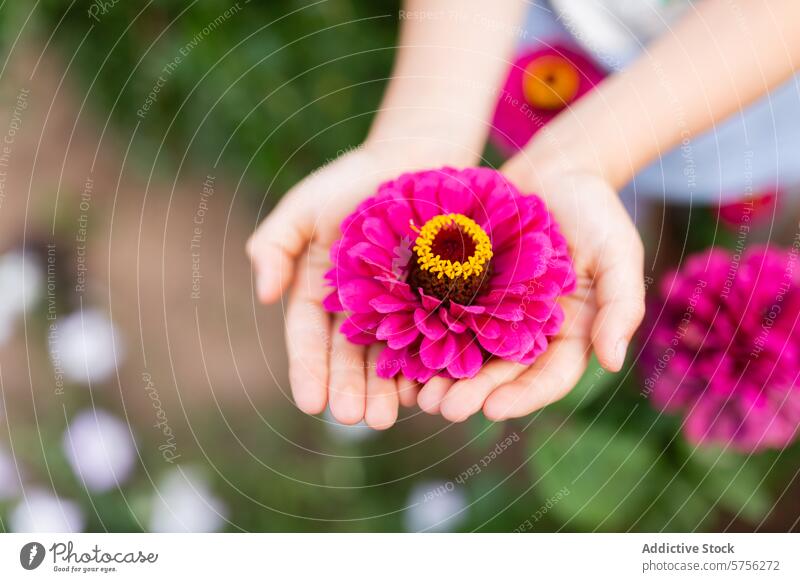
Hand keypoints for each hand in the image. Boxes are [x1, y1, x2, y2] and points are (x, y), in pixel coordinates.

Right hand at [247, 142, 472, 427]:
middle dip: (351, 390)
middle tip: (357, 419)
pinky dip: (427, 366)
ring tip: (390, 416)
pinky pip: (430, 340)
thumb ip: (274, 247)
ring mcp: (396, 310)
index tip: (311, 403)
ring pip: (388, 358)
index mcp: (319, 294)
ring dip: (387, 390)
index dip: (308, 371)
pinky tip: (428, 389)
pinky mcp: (435, 304)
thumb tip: (265, 295)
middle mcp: (356, 311)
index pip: (309, 340)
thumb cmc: (352, 183)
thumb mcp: (303, 208)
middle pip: (350, 358)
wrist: (415, 160)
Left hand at [416, 165, 644, 420]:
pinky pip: (442, 319)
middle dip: (472, 394)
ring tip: (418, 395)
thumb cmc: (594, 211)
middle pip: (499, 374)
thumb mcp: (617, 253)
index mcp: (567, 335)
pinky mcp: (465, 290)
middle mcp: (528, 333)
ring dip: (442, 378)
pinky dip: (423, 340)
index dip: (522, 396)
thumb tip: (612, 362)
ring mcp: (493, 313)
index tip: (493, 410)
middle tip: (444, 409)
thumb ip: (620, 305)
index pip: (547, 378)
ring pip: (466, 354)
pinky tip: (401, 356)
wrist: (554, 171)